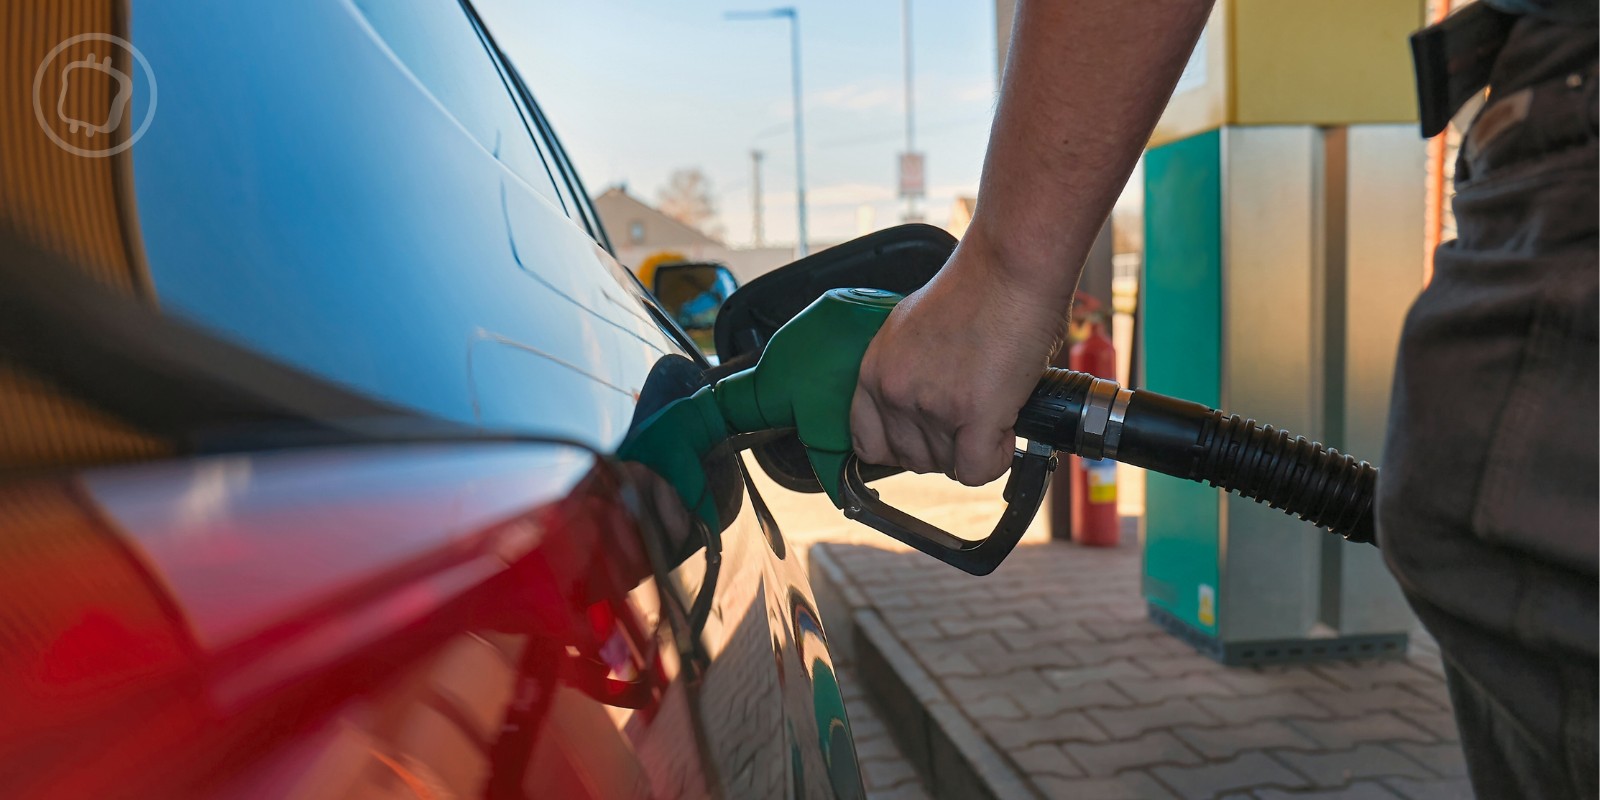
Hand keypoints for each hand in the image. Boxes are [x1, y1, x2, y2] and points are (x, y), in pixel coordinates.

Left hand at [849, 232, 1068, 485]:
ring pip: (947, 467)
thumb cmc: (974, 288)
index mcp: (873, 371)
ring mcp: (930, 407)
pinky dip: (996, 458)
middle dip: (945, 446)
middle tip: (973, 412)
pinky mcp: (971, 416)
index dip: (901, 447)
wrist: (1009, 268)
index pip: (867, 444)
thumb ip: (906, 372)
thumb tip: (921, 407)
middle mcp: (894, 393)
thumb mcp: (912, 330)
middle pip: (912, 460)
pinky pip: (976, 470)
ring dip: (975, 447)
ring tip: (994, 405)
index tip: (927, 436)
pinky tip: (1006, 428)